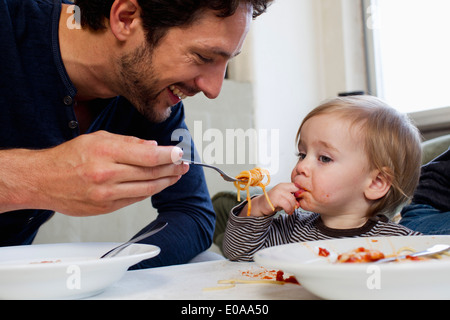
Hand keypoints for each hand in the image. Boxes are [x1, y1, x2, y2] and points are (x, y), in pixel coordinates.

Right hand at [0, 131, 188, 215]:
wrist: (42, 180)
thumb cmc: (67, 157)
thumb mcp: (97, 138)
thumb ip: (127, 142)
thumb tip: (153, 147)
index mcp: (105, 152)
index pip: (147, 155)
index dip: (168, 156)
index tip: (180, 153)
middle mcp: (107, 174)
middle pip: (150, 173)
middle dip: (172, 168)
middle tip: (184, 165)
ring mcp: (106, 194)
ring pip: (146, 189)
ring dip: (165, 182)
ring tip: (176, 175)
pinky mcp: (105, 208)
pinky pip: (134, 199)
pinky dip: (149, 191)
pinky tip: (157, 184)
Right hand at [238, 183, 299, 216]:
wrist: (261, 205)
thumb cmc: (273, 201)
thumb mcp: (284, 198)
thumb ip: (292, 198)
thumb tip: (299, 203)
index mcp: (284, 185)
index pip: (297, 186)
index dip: (301, 193)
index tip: (299, 200)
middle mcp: (281, 187)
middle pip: (296, 192)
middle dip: (297, 202)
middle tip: (295, 207)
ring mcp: (277, 192)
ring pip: (292, 199)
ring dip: (292, 207)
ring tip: (290, 211)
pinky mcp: (274, 199)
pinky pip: (286, 205)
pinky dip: (288, 209)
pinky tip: (287, 211)